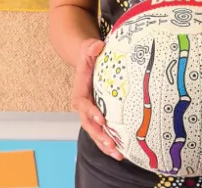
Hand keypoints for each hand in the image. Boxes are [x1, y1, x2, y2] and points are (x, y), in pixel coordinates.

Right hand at [72, 38, 122, 160]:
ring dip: (105, 144)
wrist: (87, 60)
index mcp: (80, 91)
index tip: (102, 120)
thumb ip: (91, 48)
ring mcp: (91, 112)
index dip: (91, 112)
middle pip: (88, 124)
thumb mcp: (89, 48)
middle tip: (111, 144)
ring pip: (95, 132)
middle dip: (99, 136)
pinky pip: (103, 131)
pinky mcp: (99, 115)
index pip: (83, 104)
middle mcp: (84, 105)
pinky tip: (122, 152)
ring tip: (118, 154)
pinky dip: (110, 142)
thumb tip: (97, 45)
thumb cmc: (89, 55)